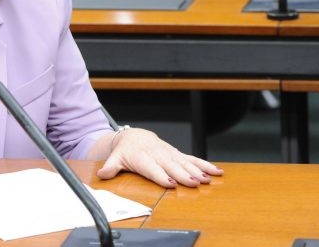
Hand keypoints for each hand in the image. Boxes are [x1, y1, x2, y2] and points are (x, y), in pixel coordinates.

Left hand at [96, 128, 222, 187]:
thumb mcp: (115, 158)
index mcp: (142, 157)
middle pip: (171, 165)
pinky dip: (205, 164)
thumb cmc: (126, 150)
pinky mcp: (177, 154)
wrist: (134, 136)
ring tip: (208, 179)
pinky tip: (216, 171)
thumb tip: (102, 174)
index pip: (152, 167)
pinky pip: (192, 159)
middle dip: (183, 174)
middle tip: (194, 182)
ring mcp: (169, 153)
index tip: (170, 183)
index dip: (161, 175)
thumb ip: (110, 167)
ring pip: (184, 162)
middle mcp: (157, 154)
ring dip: (198, 170)